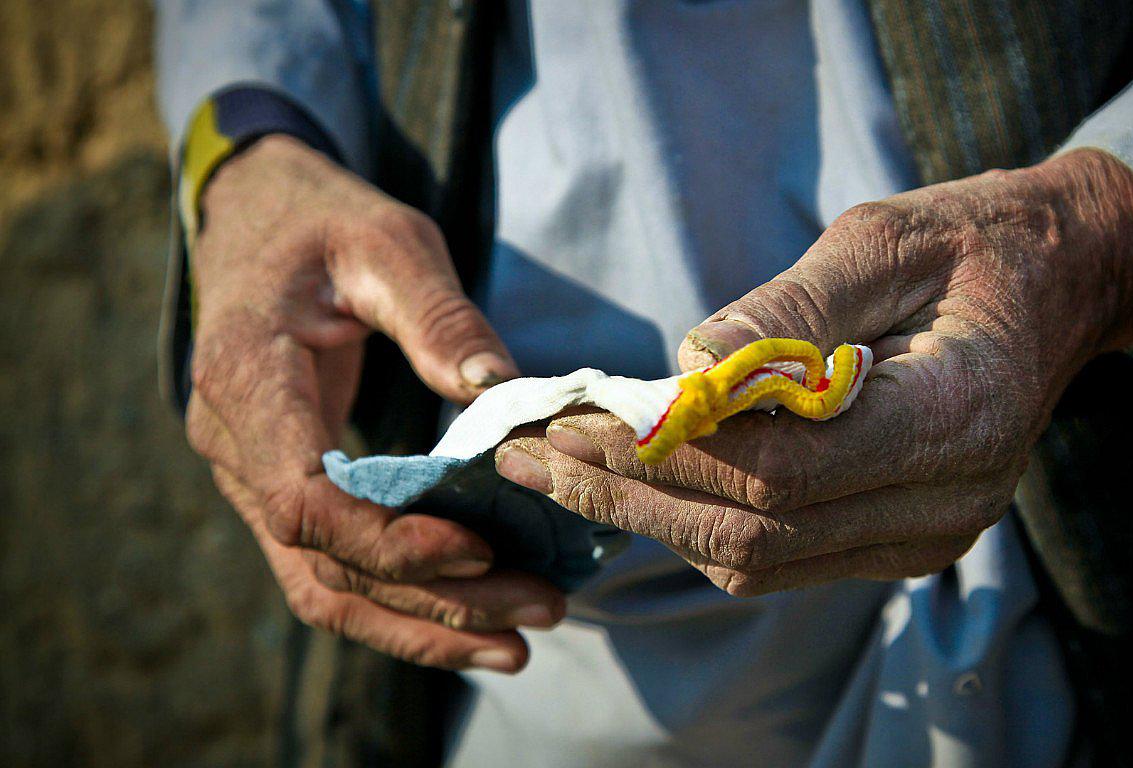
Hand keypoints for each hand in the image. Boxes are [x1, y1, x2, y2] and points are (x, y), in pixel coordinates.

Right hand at [187, 135, 561, 670]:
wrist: (256, 217)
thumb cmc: (323, 222)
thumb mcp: (388, 242)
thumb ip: (439, 316)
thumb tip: (501, 392)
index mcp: (246, 377)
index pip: (301, 498)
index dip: (388, 541)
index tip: (479, 547)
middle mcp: (233, 443)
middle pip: (324, 562)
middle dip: (435, 599)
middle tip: (541, 610)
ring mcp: (250, 475)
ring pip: (323, 585)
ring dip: (421, 626)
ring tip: (519, 644)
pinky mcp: (282, 488)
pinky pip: (328, 569)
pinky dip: (398, 606)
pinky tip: (471, 623)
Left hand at [495, 149, 1132, 595]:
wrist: (1059, 286)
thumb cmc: (973, 245)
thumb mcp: (886, 240)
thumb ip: (793, 309)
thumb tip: (688, 359)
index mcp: (956, 419)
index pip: (785, 469)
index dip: (670, 451)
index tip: (576, 415)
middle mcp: (946, 502)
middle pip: (757, 532)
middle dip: (632, 495)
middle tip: (531, 453)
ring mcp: (925, 537)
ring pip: (758, 560)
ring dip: (650, 516)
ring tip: (559, 465)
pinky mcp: (900, 542)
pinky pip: (780, 556)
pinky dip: (698, 521)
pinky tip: (635, 481)